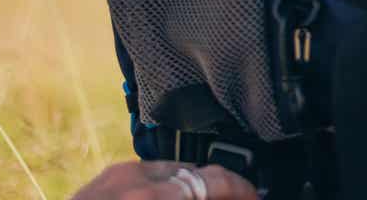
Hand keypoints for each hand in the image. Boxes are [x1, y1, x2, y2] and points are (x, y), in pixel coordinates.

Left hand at [71, 161, 257, 198]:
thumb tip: (230, 198)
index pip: (216, 181)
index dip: (244, 190)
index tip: (256, 199)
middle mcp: (137, 180)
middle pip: (200, 171)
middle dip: (224, 189)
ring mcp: (121, 173)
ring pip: (178, 169)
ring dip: (197, 187)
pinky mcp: (110, 174)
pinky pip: (153, 172)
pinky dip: (170, 186)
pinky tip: (175, 198)